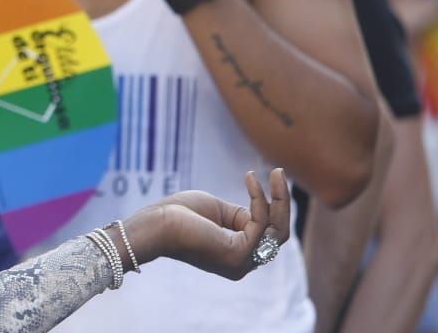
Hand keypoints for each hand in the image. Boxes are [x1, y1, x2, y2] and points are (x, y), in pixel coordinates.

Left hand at [126, 169, 290, 280]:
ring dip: (280, 198)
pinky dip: (260, 199)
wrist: (155, 223)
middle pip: (278, 235)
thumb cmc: (177, 214)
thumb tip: (262, 211)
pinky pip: (261, 223)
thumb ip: (240, 214)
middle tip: (279, 172)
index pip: (265, 233)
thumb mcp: (216, 210)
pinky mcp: (239, 254)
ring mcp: (242, 263)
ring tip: (276, 172)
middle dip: (282, 203)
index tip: (265, 177)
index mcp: (235, 256)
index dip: (268, 206)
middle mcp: (242, 265)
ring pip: (277, 230)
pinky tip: (250, 178)